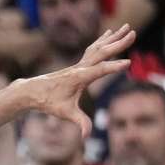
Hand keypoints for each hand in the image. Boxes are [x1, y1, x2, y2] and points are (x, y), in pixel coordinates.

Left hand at [18, 25, 134, 138]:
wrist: (31, 91)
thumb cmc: (48, 102)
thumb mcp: (64, 113)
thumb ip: (79, 122)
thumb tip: (86, 137)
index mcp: (78, 78)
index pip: (99, 71)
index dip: (113, 68)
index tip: (128, 63)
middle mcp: (80, 68)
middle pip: (102, 53)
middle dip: (118, 44)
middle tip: (134, 33)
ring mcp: (79, 64)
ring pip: (98, 48)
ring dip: (114, 38)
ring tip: (127, 27)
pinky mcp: (78, 65)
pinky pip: (93, 49)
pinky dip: (103, 40)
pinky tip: (110, 33)